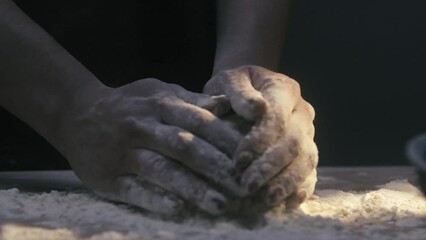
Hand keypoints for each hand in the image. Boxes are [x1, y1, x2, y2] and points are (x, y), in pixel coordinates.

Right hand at [59, 78, 245, 214]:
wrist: (75, 112)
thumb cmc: (127, 103)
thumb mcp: (157, 91)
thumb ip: (191, 100)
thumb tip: (226, 106)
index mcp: (159, 104)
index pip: (199, 121)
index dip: (225, 140)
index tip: (251, 158)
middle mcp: (142, 126)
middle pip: (184, 147)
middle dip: (216, 168)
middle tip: (245, 188)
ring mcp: (123, 152)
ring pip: (161, 170)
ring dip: (192, 188)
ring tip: (220, 205)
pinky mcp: (107, 176)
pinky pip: (133, 189)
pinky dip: (155, 199)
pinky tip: (178, 211)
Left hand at [205, 65, 317, 208]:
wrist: (245, 91)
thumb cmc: (233, 87)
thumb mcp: (229, 81)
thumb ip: (238, 92)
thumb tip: (256, 109)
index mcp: (284, 88)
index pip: (278, 115)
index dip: (260, 139)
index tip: (238, 159)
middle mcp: (302, 111)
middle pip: (294, 141)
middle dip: (271, 166)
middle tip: (247, 186)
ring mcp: (309, 133)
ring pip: (306, 160)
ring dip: (285, 182)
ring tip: (263, 200)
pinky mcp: (307, 153)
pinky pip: (311, 173)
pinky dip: (300, 189)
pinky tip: (285, 204)